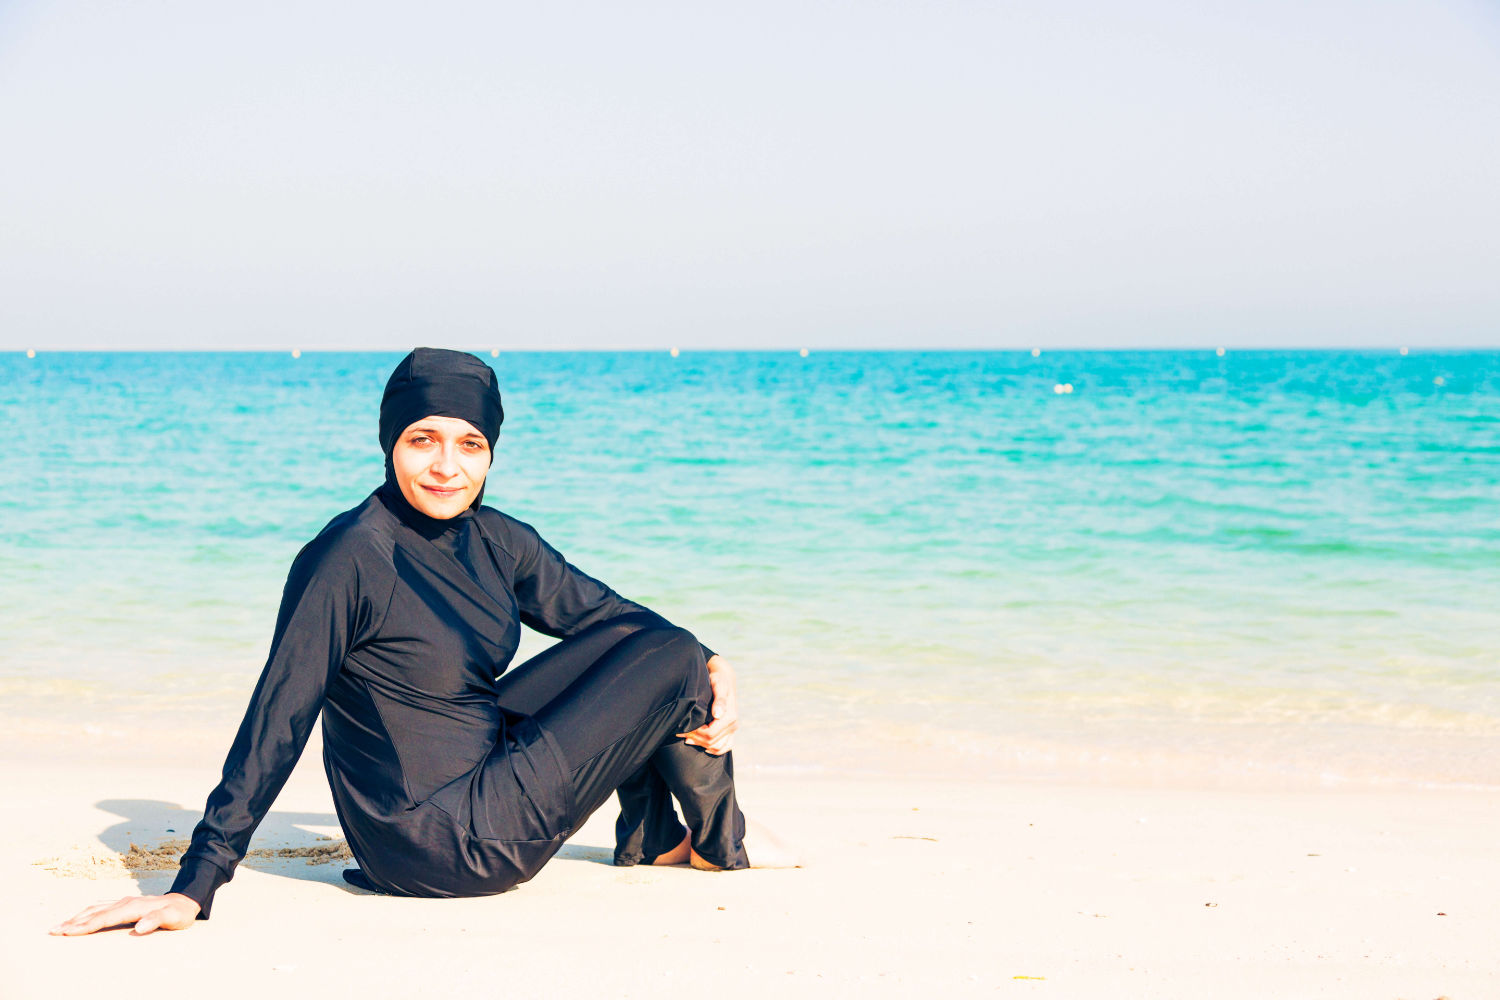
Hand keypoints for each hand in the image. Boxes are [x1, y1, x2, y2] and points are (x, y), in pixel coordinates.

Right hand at [50, 893, 199, 936]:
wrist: (185, 901)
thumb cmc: (179, 913)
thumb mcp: (173, 918)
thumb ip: (157, 920)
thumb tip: (140, 927)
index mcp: (134, 907)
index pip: (105, 918)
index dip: (86, 926)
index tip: (68, 932)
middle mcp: (125, 902)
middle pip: (94, 913)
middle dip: (73, 922)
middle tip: (53, 931)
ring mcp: (124, 901)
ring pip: (94, 908)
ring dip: (76, 917)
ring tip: (59, 927)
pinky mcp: (123, 903)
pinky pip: (100, 907)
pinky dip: (85, 913)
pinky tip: (78, 918)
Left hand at [677, 654, 737, 755]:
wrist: (725, 679)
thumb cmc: (718, 681)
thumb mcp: (718, 686)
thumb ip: (719, 700)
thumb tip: (718, 714)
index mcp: (730, 717)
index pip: (710, 734)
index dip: (695, 734)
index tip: (683, 728)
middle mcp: (733, 725)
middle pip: (711, 742)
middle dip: (695, 739)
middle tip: (681, 732)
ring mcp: (732, 729)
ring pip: (717, 747)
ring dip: (701, 745)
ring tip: (688, 738)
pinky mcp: (730, 731)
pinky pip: (725, 747)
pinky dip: (714, 750)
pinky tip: (704, 747)